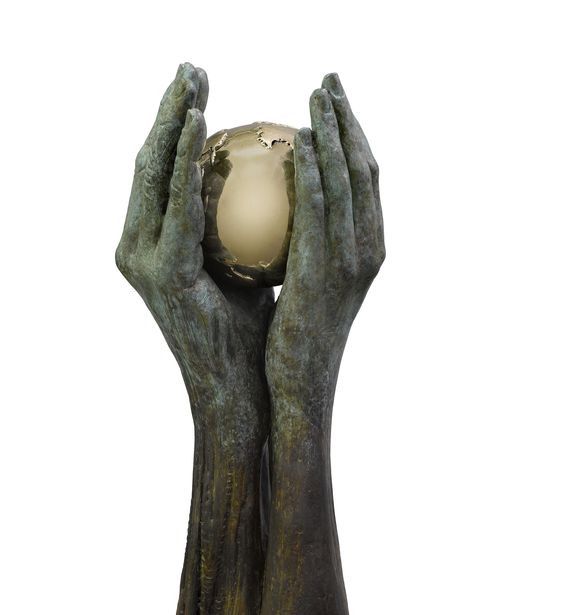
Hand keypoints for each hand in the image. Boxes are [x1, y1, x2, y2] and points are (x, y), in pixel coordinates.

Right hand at [115, 63, 272, 441]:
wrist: (241, 386)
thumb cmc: (249, 329)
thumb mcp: (244, 264)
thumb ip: (240, 222)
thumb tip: (269, 174)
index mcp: (152, 243)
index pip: (163, 170)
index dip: (177, 122)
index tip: (202, 83)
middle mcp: (136, 247)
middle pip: (148, 163)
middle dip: (168, 109)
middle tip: (193, 66)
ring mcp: (141, 261)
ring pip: (152, 177)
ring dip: (172, 125)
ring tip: (194, 84)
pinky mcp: (157, 275)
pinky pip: (175, 211)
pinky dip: (185, 169)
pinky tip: (202, 132)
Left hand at [266, 73, 384, 423]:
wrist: (298, 386)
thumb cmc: (293, 344)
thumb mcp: (305, 288)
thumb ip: (302, 249)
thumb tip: (276, 216)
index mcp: (369, 250)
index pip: (365, 182)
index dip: (353, 137)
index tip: (333, 106)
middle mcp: (369, 250)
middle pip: (365, 170)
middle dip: (349, 120)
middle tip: (328, 81)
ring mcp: (352, 261)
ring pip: (347, 182)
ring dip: (333, 132)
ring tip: (315, 96)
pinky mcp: (327, 272)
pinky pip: (317, 210)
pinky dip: (311, 171)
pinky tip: (294, 142)